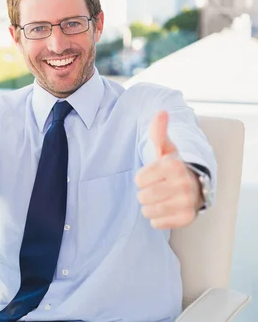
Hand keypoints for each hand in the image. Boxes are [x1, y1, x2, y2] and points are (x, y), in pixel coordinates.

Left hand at [135, 111, 201, 228]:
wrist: (195, 186)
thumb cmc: (173, 167)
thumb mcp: (165, 148)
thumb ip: (158, 131)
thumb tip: (161, 112)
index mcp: (173, 165)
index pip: (139, 180)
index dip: (143, 179)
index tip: (153, 176)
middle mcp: (182, 183)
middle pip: (142, 197)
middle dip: (145, 193)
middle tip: (156, 188)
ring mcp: (186, 202)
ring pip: (148, 211)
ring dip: (150, 206)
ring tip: (160, 198)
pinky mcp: (186, 218)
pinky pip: (157, 223)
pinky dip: (157, 219)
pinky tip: (165, 209)